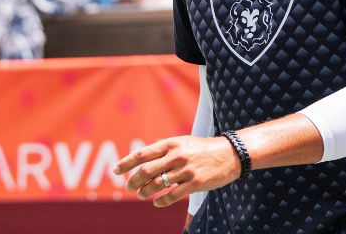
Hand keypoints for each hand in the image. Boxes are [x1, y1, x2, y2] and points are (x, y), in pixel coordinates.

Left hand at [114, 135, 240, 207]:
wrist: (230, 154)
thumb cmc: (203, 149)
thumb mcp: (182, 142)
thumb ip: (164, 150)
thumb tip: (143, 159)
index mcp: (171, 144)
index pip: (142, 154)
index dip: (126, 163)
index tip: (115, 171)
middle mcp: (176, 156)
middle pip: (146, 171)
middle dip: (133, 181)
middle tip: (129, 187)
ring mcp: (186, 170)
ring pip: (157, 184)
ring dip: (145, 192)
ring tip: (141, 195)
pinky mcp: (195, 183)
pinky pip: (172, 195)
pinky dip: (161, 201)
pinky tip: (157, 203)